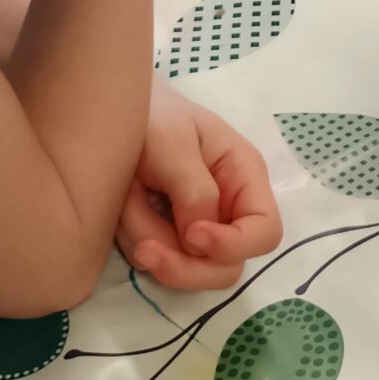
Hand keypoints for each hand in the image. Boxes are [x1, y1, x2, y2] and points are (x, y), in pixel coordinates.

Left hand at [116, 85, 283, 289]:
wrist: (113, 111)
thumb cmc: (154, 116)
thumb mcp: (173, 144)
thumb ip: (193, 190)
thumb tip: (197, 240)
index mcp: (243, 178)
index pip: (265, 232)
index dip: (234, 245)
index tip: (193, 235)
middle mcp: (227, 210)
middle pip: (226, 268)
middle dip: (184, 264)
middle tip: (145, 249)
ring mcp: (196, 227)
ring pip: (185, 268)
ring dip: (150, 243)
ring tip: (127, 202)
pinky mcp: (166, 236)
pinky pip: (156, 260)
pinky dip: (135, 241)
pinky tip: (124, 208)